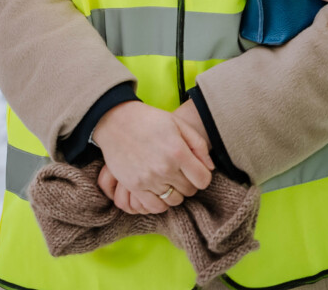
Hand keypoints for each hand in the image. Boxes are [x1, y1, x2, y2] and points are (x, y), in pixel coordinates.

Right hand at [92, 100, 213, 212]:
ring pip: (174, 200)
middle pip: (189, 191)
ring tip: (169, 179)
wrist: (116, 121)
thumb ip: (198, 144)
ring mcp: (149, 179)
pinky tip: (158, 189)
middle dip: (189, 183)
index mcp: (178, 151)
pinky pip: (155, 207)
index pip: (203, 180)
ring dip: (175, 192)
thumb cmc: (150, 120)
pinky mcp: (134, 187)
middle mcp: (165, 168)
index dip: (203, 176)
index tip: (196, 170)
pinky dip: (160, 202)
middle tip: (180, 172)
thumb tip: (210, 167)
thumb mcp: (178, 123)